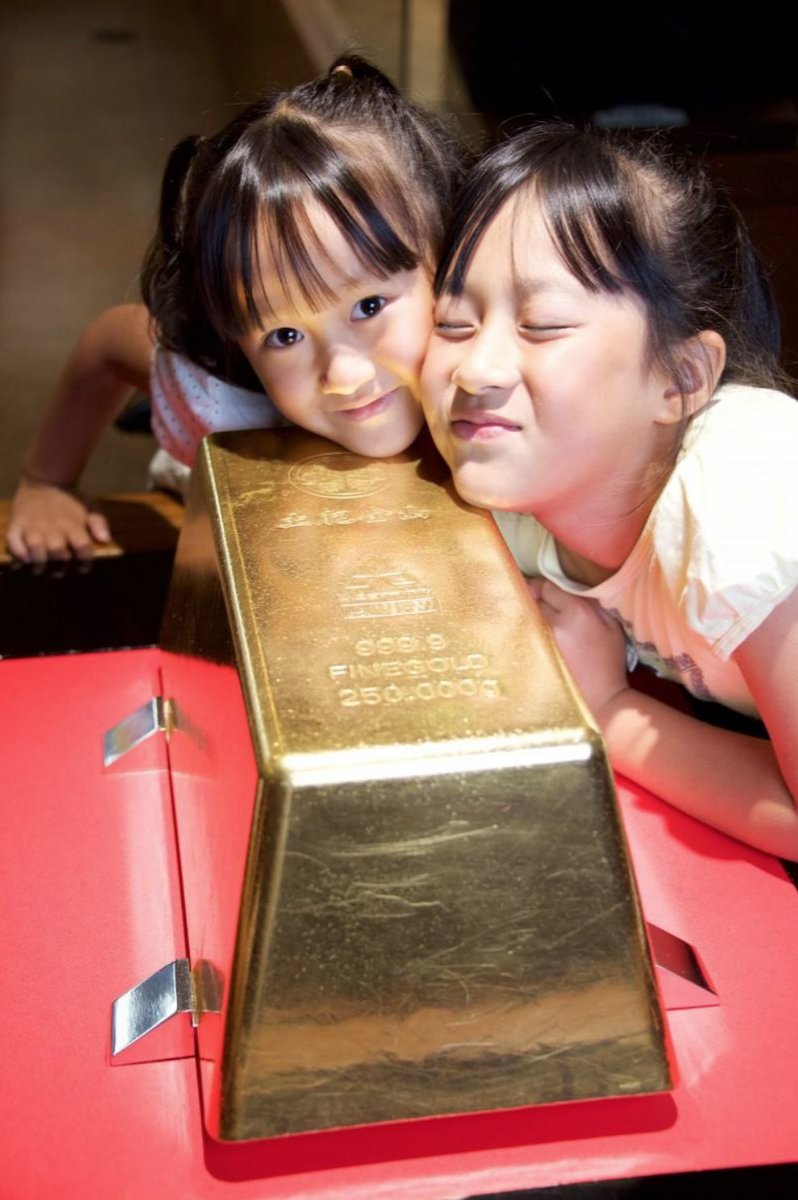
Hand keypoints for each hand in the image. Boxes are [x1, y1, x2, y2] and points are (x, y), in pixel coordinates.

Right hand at [6, 477, 111, 562]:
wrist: (47, 479)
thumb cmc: (71, 499)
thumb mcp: (90, 506)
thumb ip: (99, 523)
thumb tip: (105, 540)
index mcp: (73, 524)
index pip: (82, 546)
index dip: (85, 560)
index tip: (83, 567)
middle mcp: (53, 526)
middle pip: (57, 550)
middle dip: (59, 565)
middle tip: (59, 571)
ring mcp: (33, 524)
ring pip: (35, 548)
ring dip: (38, 562)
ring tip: (40, 568)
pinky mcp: (17, 522)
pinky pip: (13, 539)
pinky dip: (17, 550)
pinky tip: (23, 558)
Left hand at [527, 577, 628, 718]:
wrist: (600, 697)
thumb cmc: (608, 660)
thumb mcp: (611, 626)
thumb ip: (591, 602)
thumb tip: (570, 587)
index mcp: (578, 612)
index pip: (549, 586)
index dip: (548, 588)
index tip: (550, 592)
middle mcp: (555, 623)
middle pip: (533, 598)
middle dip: (537, 598)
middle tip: (544, 604)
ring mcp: (542, 639)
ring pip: (526, 614)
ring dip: (530, 613)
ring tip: (540, 621)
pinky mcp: (533, 653)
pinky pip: (524, 631)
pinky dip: (527, 629)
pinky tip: (535, 635)